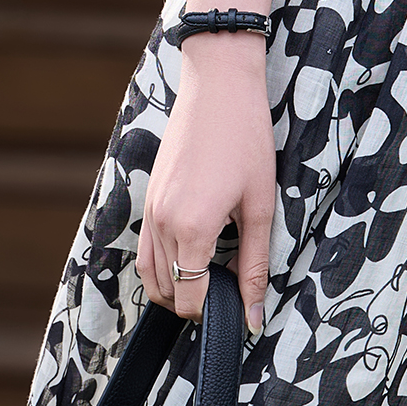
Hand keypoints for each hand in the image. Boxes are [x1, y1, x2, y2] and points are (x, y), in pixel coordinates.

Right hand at [137, 34, 273, 329]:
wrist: (219, 89)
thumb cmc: (247, 142)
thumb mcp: (260, 208)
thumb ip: (255, 266)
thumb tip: (254, 316)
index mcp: (191, 229)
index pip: (189, 299)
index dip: (213, 314)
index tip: (238, 311)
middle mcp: (162, 224)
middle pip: (169, 291)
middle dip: (197, 303)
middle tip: (232, 294)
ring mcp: (149, 211)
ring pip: (152, 275)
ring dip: (178, 288)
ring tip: (213, 281)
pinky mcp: (148, 199)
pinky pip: (145, 250)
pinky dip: (163, 267)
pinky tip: (192, 260)